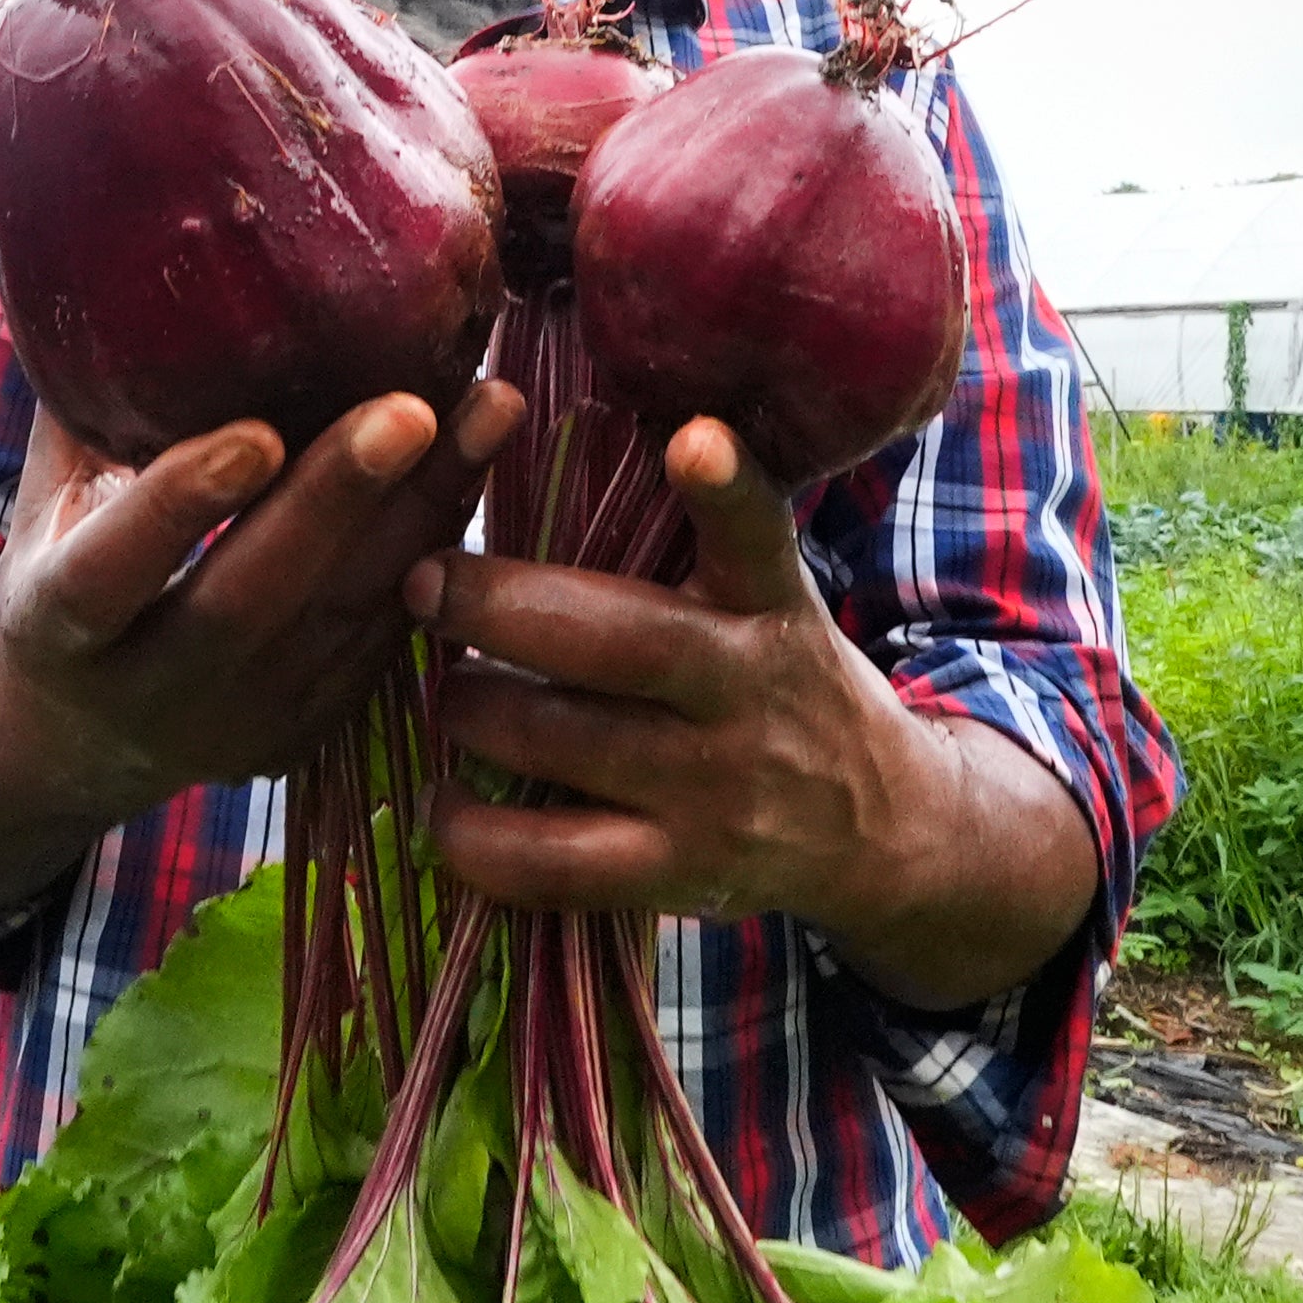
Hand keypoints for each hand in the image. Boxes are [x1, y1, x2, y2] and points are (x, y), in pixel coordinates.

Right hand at [0, 381, 524, 911]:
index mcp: (60, 628)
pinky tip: (480, 452)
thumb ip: (89, 405)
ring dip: (424, 507)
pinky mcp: (313, 729)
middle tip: (411, 407)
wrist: (77, 742)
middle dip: (336, 501)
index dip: (181, 507)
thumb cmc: (64, 567)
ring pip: (345, 615)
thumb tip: (117, 246)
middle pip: (251, 599)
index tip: (253, 433)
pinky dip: (437, 538)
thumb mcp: (46, 501)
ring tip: (492, 404)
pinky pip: (389, 630)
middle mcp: (151, 690)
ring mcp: (242, 721)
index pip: (112, 573)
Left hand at [409, 417, 1100, 1009]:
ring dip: (471, 708)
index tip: (692, 436)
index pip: (757, 535)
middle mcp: (749, 692)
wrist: (879, 828)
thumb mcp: (773, 600)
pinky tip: (441, 804)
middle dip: (500, 606)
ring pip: (559, 741)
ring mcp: (715, 790)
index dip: (724, 486)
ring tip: (438, 687)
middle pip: (617, 641)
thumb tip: (563, 431)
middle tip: (423, 581)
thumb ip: (701, 539)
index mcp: (772, 604)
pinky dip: (473, 835)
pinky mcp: (678, 872)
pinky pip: (550, 861)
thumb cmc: (782, 682)